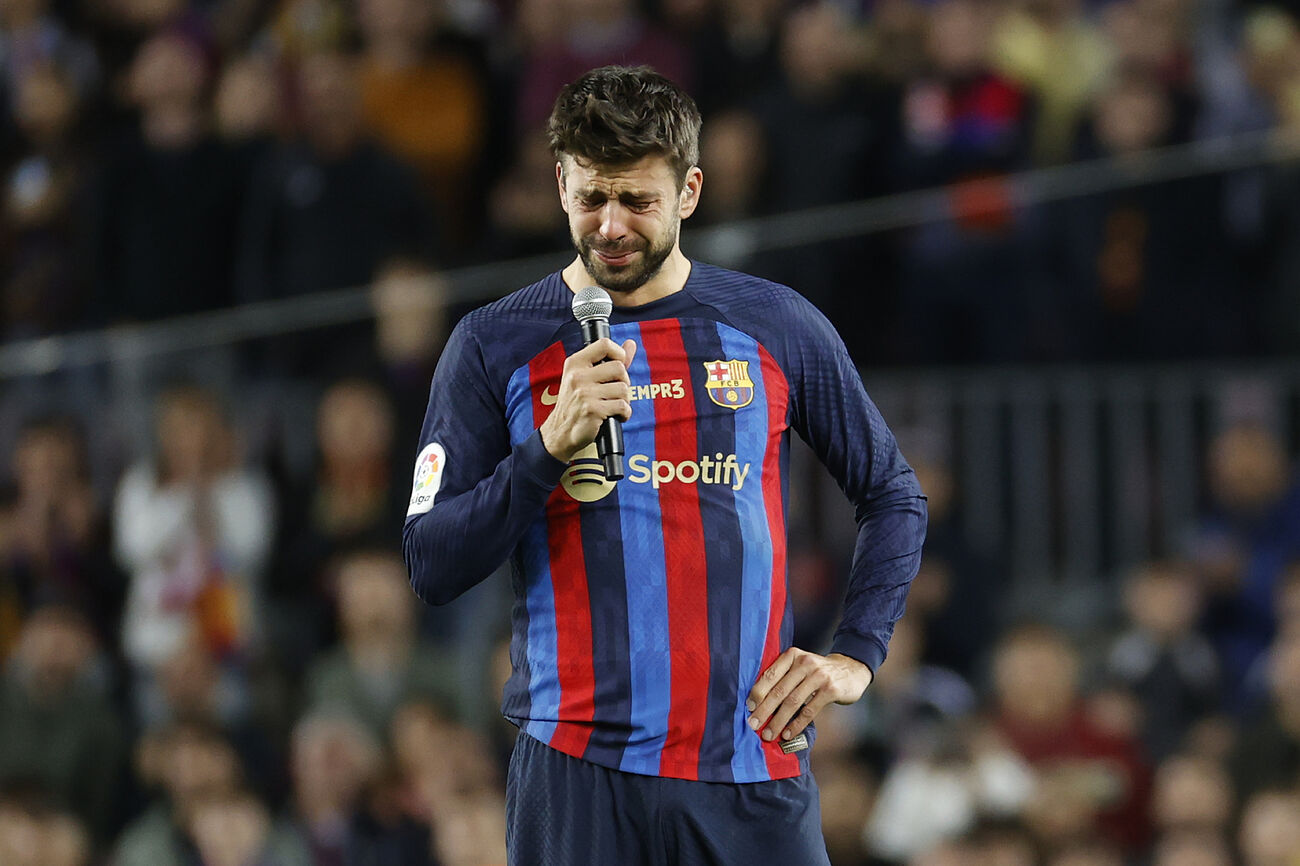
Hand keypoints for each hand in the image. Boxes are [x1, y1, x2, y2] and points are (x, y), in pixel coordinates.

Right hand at [539, 338, 635, 461]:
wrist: (561, 431)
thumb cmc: (576, 403)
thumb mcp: (587, 377)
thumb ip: (610, 360)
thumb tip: (631, 344)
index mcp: (575, 363)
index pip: (605, 345)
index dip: (619, 353)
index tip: (619, 364)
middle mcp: (578, 376)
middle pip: (619, 368)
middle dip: (624, 381)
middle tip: (614, 392)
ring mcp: (584, 393)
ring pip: (624, 389)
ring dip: (624, 400)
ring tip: (613, 405)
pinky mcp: (592, 410)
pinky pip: (623, 406)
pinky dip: (624, 413)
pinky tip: (614, 415)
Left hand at [746, 649, 872, 742]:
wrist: (851, 669)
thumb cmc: (818, 672)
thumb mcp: (800, 666)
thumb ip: (783, 677)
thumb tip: (758, 703)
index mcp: (792, 656)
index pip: (770, 674)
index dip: (757, 693)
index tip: (748, 708)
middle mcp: (804, 663)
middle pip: (779, 690)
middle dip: (764, 710)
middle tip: (753, 725)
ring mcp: (818, 676)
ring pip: (792, 702)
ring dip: (778, 721)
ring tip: (768, 734)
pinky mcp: (830, 690)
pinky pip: (809, 710)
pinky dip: (796, 724)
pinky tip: (788, 734)